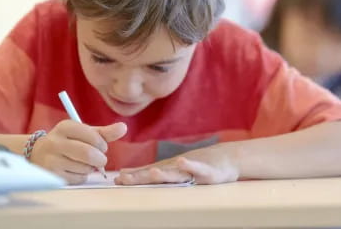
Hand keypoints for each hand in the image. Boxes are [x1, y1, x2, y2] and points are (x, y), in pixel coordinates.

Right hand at [30, 120, 126, 183]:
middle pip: (88, 153)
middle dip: (100, 158)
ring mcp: (52, 160)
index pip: (91, 134)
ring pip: (85, 167)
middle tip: (100, 159)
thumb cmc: (68, 141)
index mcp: (65, 127)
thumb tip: (123, 127)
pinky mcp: (53, 176)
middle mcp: (55, 142)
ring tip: (85, 163)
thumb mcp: (83, 132)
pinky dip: (83, 175)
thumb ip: (104, 132)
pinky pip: (78, 178)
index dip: (102, 143)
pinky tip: (76, 170)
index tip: (102, 146)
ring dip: (92, 168)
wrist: (37, 153)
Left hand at [114, 143, 238, 184]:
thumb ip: (149, 172)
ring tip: (152, 173)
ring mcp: (191, 170)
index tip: (116, 181)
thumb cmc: (197, 165)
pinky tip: (182, 162)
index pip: (147, 175)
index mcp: (168, 170)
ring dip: (163, 173)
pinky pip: (197, 168)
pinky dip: (190, 165)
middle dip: (141, 177)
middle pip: (157, 175)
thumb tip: (124, 174)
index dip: (133, 178)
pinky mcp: (206, 172)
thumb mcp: (171, 169)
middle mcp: (177, 169)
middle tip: (125, 180)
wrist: (225, 158)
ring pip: (175, 173)